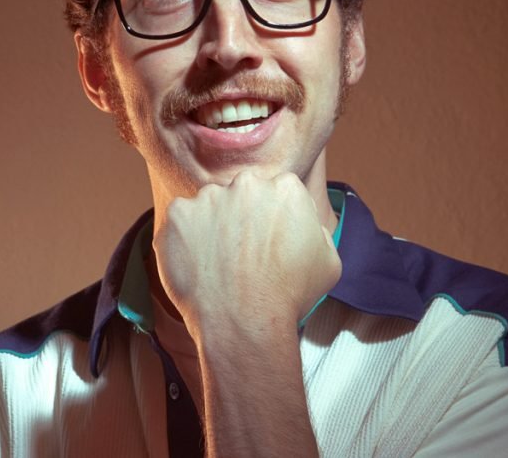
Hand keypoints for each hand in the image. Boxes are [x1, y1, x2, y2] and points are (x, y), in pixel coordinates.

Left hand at [153, 170, 341, 337]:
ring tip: (219, 264)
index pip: (277, 191)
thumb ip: (315, 228)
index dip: (273, 218)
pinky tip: (198, 264)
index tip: (268, 241)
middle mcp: (247, 184)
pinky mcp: (178, 214)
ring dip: (212, 226)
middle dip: (242, 217)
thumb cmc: (289, 296)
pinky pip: (180, 221)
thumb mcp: (328, 259)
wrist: (245, 323)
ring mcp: (209, 197)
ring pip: (210, 206)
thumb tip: (303, 220)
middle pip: (242, 193)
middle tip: (242, 254)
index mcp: (286, 188)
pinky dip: (184, 239)